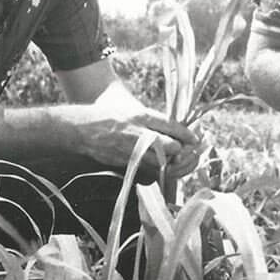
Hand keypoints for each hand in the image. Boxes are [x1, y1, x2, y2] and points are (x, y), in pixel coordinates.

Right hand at [78, 108, 201, 178]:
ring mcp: (133, 151)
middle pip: (172, 147)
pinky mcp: (127, 164)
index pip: (172, 127)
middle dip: (184, 152)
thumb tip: (176, 131)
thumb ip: (152, 120)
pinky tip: (167, 167)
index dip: (187, 135)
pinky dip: (161, 170)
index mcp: (142, 117)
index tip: (196, 139)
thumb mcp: (132, 109)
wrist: (84, 129)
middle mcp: (139, 134)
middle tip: (191, 153)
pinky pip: (150, 170)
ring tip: (182, 161)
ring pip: (163, 163)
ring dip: (175, 164)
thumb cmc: (109, 116)